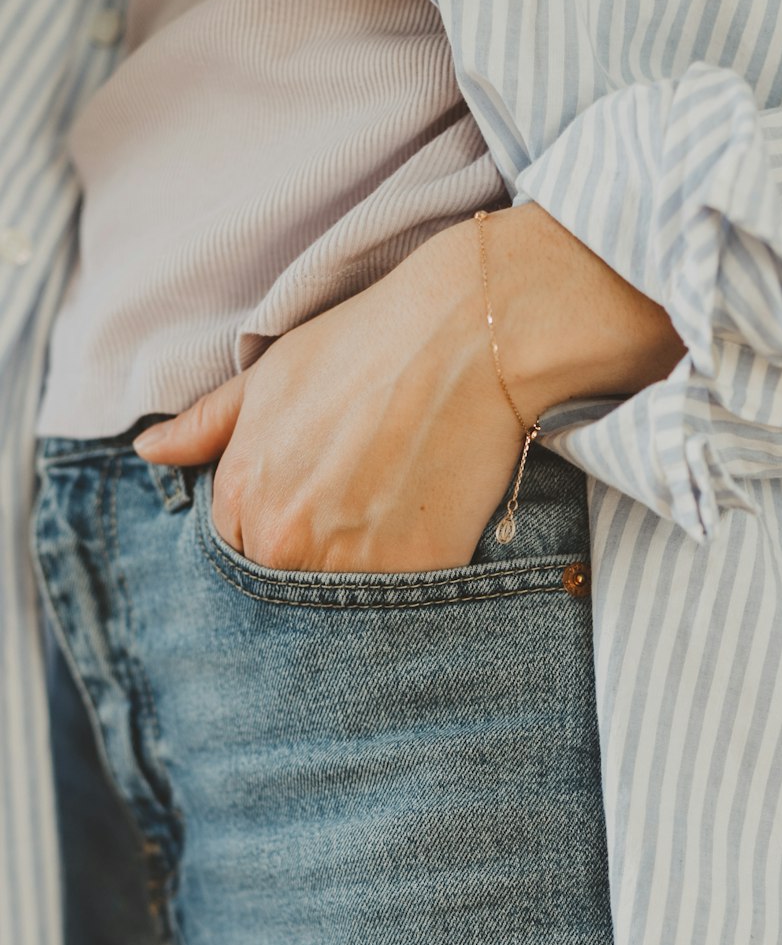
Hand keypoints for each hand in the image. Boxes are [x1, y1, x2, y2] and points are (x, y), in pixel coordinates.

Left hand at [132, 203, 683, 573]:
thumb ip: (206, 424)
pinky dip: (415, 585)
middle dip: (316, 562)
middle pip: (287, 587)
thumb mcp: (271, 374)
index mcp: (243, 496)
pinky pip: (404, 606)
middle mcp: (284, 542)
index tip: (316, 510)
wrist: (468, 336)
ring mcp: (349, 567)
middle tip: (361, 518)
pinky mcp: (416, 577)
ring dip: (363, 584)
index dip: (276, 531)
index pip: (237, 553)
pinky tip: (432, 534)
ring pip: (343, 608)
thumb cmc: (369, 343)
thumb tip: (150, 452)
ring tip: (397, 524)